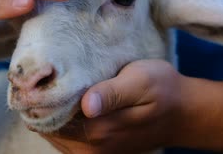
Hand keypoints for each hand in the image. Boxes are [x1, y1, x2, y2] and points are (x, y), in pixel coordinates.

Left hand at [40, 60, 185, 153]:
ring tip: (56, 87)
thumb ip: (112, 93)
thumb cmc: (161, 89)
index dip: (40, 97)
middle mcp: (94, 148)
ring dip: (51, 113)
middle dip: (42, 105)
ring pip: (54, 135)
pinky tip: (69, 102)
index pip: (51, 118)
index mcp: (101, 130)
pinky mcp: (97, 152)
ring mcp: (95, 153)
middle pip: (48, 128)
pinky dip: (61, 122)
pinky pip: (65, 139)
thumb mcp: (140, 81)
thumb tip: (87, 105)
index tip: (39, 76)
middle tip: (44, 77)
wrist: (183, 112)